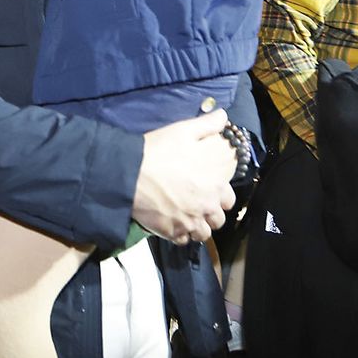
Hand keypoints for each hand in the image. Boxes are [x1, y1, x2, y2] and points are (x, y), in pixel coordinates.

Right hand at [131, 110, 237, 244]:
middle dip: (210, 213)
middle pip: (218, 220)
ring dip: (197, 226)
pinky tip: (173, 224)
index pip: (229, 199)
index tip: (209, 189)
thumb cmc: (159, 151)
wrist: (128, 174)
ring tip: (186, 217)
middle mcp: (207, 208)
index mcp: (215, 186)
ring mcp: (189, 223)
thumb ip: (207, 125)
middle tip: (197, 204)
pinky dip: (180, 235)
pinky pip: (183, 241)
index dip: (220, 194)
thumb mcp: (184, 131)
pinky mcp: (172, 233)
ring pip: (203, 234)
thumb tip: (223, 117)